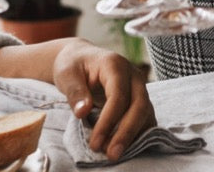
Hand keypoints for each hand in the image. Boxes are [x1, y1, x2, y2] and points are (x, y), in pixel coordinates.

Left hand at [51, 39, 154, 159]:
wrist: (81, 59)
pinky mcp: (140, 99)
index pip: (118, 95)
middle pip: (139, 105)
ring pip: (146, 113)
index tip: (95, 142)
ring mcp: (139, 87)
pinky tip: (124, 148)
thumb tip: (83, 112)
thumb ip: (75, 91)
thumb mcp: (67, 74)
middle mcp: (132, 74)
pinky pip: (146, 119)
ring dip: (133, 136)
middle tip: (110, 154)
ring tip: (113, 154)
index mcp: (114, 64)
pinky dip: (138, 135)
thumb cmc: (73, 66)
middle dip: (126, 133)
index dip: (108, 121)